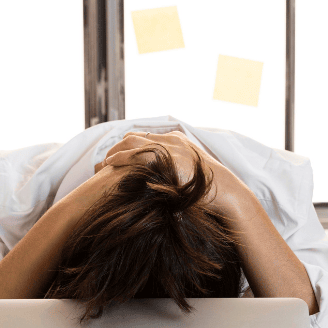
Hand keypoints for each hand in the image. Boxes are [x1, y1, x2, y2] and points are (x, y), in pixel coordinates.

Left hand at [93, 130, 245, 214]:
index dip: (130, 147)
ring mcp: (167, 146)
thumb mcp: (192, 175)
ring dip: (115, 151)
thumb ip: (177, 173)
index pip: (146, 139)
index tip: (119, 156)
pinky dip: (119, 157)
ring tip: (104, 162)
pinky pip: (134, 153)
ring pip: (131, 142)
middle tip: (106, 159)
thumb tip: (170, 185)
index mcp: (177, 141)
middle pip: (135, 137)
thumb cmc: (209, 189)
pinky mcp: (164, 156)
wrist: (223, 190)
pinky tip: (109, 164)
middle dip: (118, 147)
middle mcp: (170, 139)